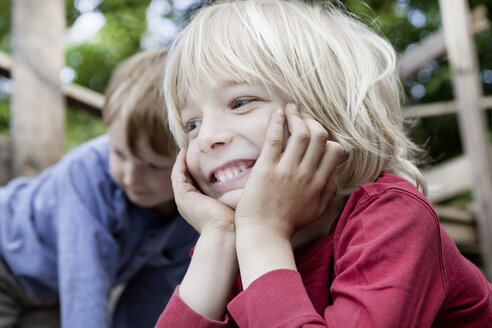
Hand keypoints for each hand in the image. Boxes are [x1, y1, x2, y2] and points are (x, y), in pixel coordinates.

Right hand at [172, 148, 234, 233]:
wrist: (226, 234)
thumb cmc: (236, 223)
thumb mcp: (234, 204)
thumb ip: (235, 194)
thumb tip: (252, 182)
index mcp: (200, 207)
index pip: (196, 184)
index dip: (199, 170)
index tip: (207, 157)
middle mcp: (189, 204)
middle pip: (186, 179)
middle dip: (190, 164)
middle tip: (196, 148)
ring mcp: (184, 200)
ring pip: (180, 175)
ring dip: (182, 161)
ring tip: (188, 147)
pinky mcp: (183, 195)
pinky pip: (178, 174)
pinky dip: (180, 162)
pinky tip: (185, 151)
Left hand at [234, 103, 343, 240]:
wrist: (265, 234)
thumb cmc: (288, 224)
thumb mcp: (317, 210)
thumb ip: (327, 191)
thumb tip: (332, 175)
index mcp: (319, 183)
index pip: (335, 150)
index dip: (329, 137)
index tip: (318, 132)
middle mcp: (306, 174)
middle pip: (319, 136)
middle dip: (313, 120)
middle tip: (303, 113)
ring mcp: (287, 170)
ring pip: (300, 133)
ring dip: (297, 116)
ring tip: (291, 107)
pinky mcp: (266, 168)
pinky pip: (274, 138)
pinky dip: (277, 122)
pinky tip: (277, 112)